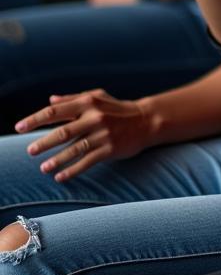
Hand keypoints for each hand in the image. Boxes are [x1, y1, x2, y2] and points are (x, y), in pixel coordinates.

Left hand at [14, 90, 156, 182]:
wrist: (147, 120)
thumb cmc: (117, 108)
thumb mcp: (97, 97)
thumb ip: (73, 99)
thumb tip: (50, 100)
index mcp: (88, 103)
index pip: (56, 111)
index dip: (35, 119)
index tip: (19, 127)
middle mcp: (95, 117)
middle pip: (63, 132)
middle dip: (44, 143)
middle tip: (30, 151)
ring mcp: (103, 134)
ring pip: (75, 149)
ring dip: (57, 160)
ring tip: (43, 168)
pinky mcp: (110, 149)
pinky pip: (88, 161)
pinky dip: (73, 170)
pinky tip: (60, 177)